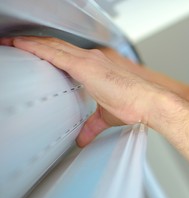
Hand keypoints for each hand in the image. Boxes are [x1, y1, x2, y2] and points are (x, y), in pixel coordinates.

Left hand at [0, 37, 158, 146]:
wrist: (148, 102)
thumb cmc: (135, 104)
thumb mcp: (106, 116)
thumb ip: (92, 125)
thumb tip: (84, 137)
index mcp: (97, 68)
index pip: (67, 54)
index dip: (48, 51)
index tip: (33, 52)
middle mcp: (93, 59)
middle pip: (57, 45)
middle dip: (35, 43)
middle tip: (15, 43)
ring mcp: (89, 60)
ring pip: (53, 45)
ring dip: (31, 43)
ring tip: (14, 43)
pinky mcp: (86, 66)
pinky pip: (54, 53)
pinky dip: (36, 48)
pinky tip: (22, 45)